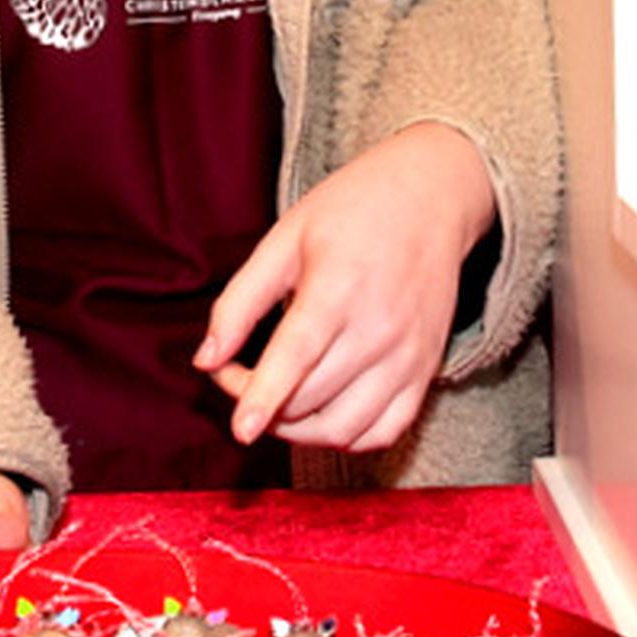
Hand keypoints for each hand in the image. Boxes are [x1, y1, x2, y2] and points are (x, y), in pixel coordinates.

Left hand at [197, 124, 496, 451]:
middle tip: (234, 372)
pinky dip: (344, 437)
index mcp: (340, 286)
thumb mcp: (284, 238)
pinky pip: (384, 432)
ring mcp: (409, 356)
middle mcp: (381, 328)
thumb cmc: (351, 212)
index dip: (265, 395)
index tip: (240, 430)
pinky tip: (319, 412)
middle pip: (311, 398)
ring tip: (273, 399)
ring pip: (344, 428)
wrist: (430, 199)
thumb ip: (240, 301)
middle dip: (259, 402)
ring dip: (297, 430)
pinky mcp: (426, 372)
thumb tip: (205, 360)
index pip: (300, 354)